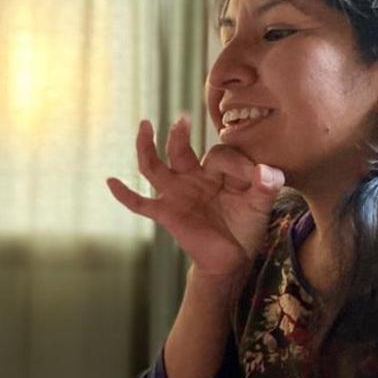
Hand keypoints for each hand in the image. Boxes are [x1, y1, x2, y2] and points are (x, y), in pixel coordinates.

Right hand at [107, 116, 283, 281]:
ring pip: (154, 167)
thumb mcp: (261, 204)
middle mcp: (192, 178)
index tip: (257, 176)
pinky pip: (140, 204)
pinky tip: (110, 181)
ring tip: (145, 125)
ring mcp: (176, 194)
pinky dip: (125, 194)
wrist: (233, 259)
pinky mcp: (166, 213)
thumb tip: (264, 170)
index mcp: (216, 171)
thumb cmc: (246, 227)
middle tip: (184, 118)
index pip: (218, 154)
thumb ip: (267, 185)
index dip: (237, 162)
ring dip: (147, 146)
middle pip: (180, 150)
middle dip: (180, 134)